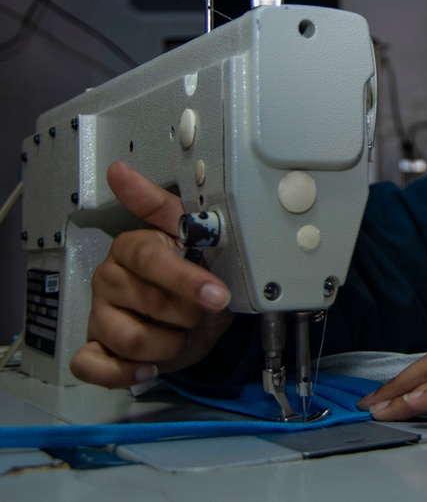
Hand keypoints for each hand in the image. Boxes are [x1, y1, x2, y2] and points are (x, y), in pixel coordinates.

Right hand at [69, 162, 234, 387]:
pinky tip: (149, 366)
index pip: (150, 258)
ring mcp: (100, 314)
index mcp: (132, 248)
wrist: (202, 322)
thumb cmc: (199, 277)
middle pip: (146, 301)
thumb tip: (121, 171)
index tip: (216, 294)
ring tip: (181, 335)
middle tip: (201, 313)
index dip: (185, 279)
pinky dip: (125, 372)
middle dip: (186, 314)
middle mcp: (110, 278)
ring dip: (166, 344)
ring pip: (127, 338)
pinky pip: (94, 366)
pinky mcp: (96, 348)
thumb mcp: (196, 238)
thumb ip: (166, 208)